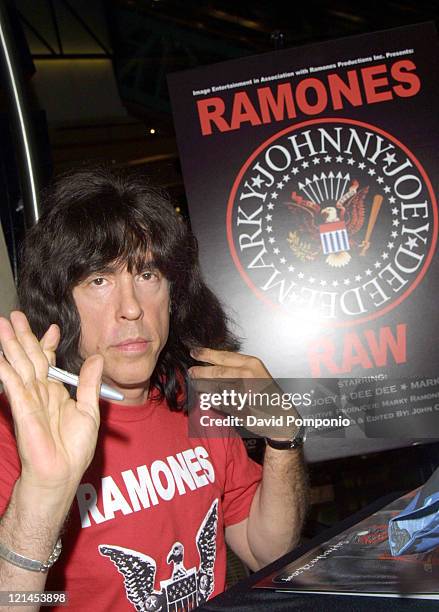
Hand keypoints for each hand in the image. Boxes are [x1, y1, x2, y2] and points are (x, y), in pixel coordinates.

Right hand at [0, 311, 102, 492]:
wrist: (62, 473)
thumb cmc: (74, 449)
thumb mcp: (89, 409)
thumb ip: (89, 383)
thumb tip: (97, 358)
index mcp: (56, 391)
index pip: (49, 361)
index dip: (48, 344)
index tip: (52, 328)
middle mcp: (40, 391)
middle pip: (29, 357)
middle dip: (22, 335)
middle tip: (14, 316)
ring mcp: (29, 397)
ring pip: (19, 363)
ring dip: (10, 343)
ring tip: (2, 324)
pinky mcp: (22, 406)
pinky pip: (12, 382)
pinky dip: (5, 367)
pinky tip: (0, 354)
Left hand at [188, 348, 299, 439]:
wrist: (281, 416)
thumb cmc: (268, 394)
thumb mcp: (257, 372)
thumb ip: (237, 367)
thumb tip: (212, 363)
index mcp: (251, 363)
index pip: (223, 356)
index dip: (206, 354)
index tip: (195, 352)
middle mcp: (247, 375)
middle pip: (217, 371)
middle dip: (200, 372)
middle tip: (191, 372)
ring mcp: (243, 392)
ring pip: (215, 387)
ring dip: (202, 387)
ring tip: (196, 385)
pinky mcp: (239, 408)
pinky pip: (218, 402)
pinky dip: (210, 400)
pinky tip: (206, 398)